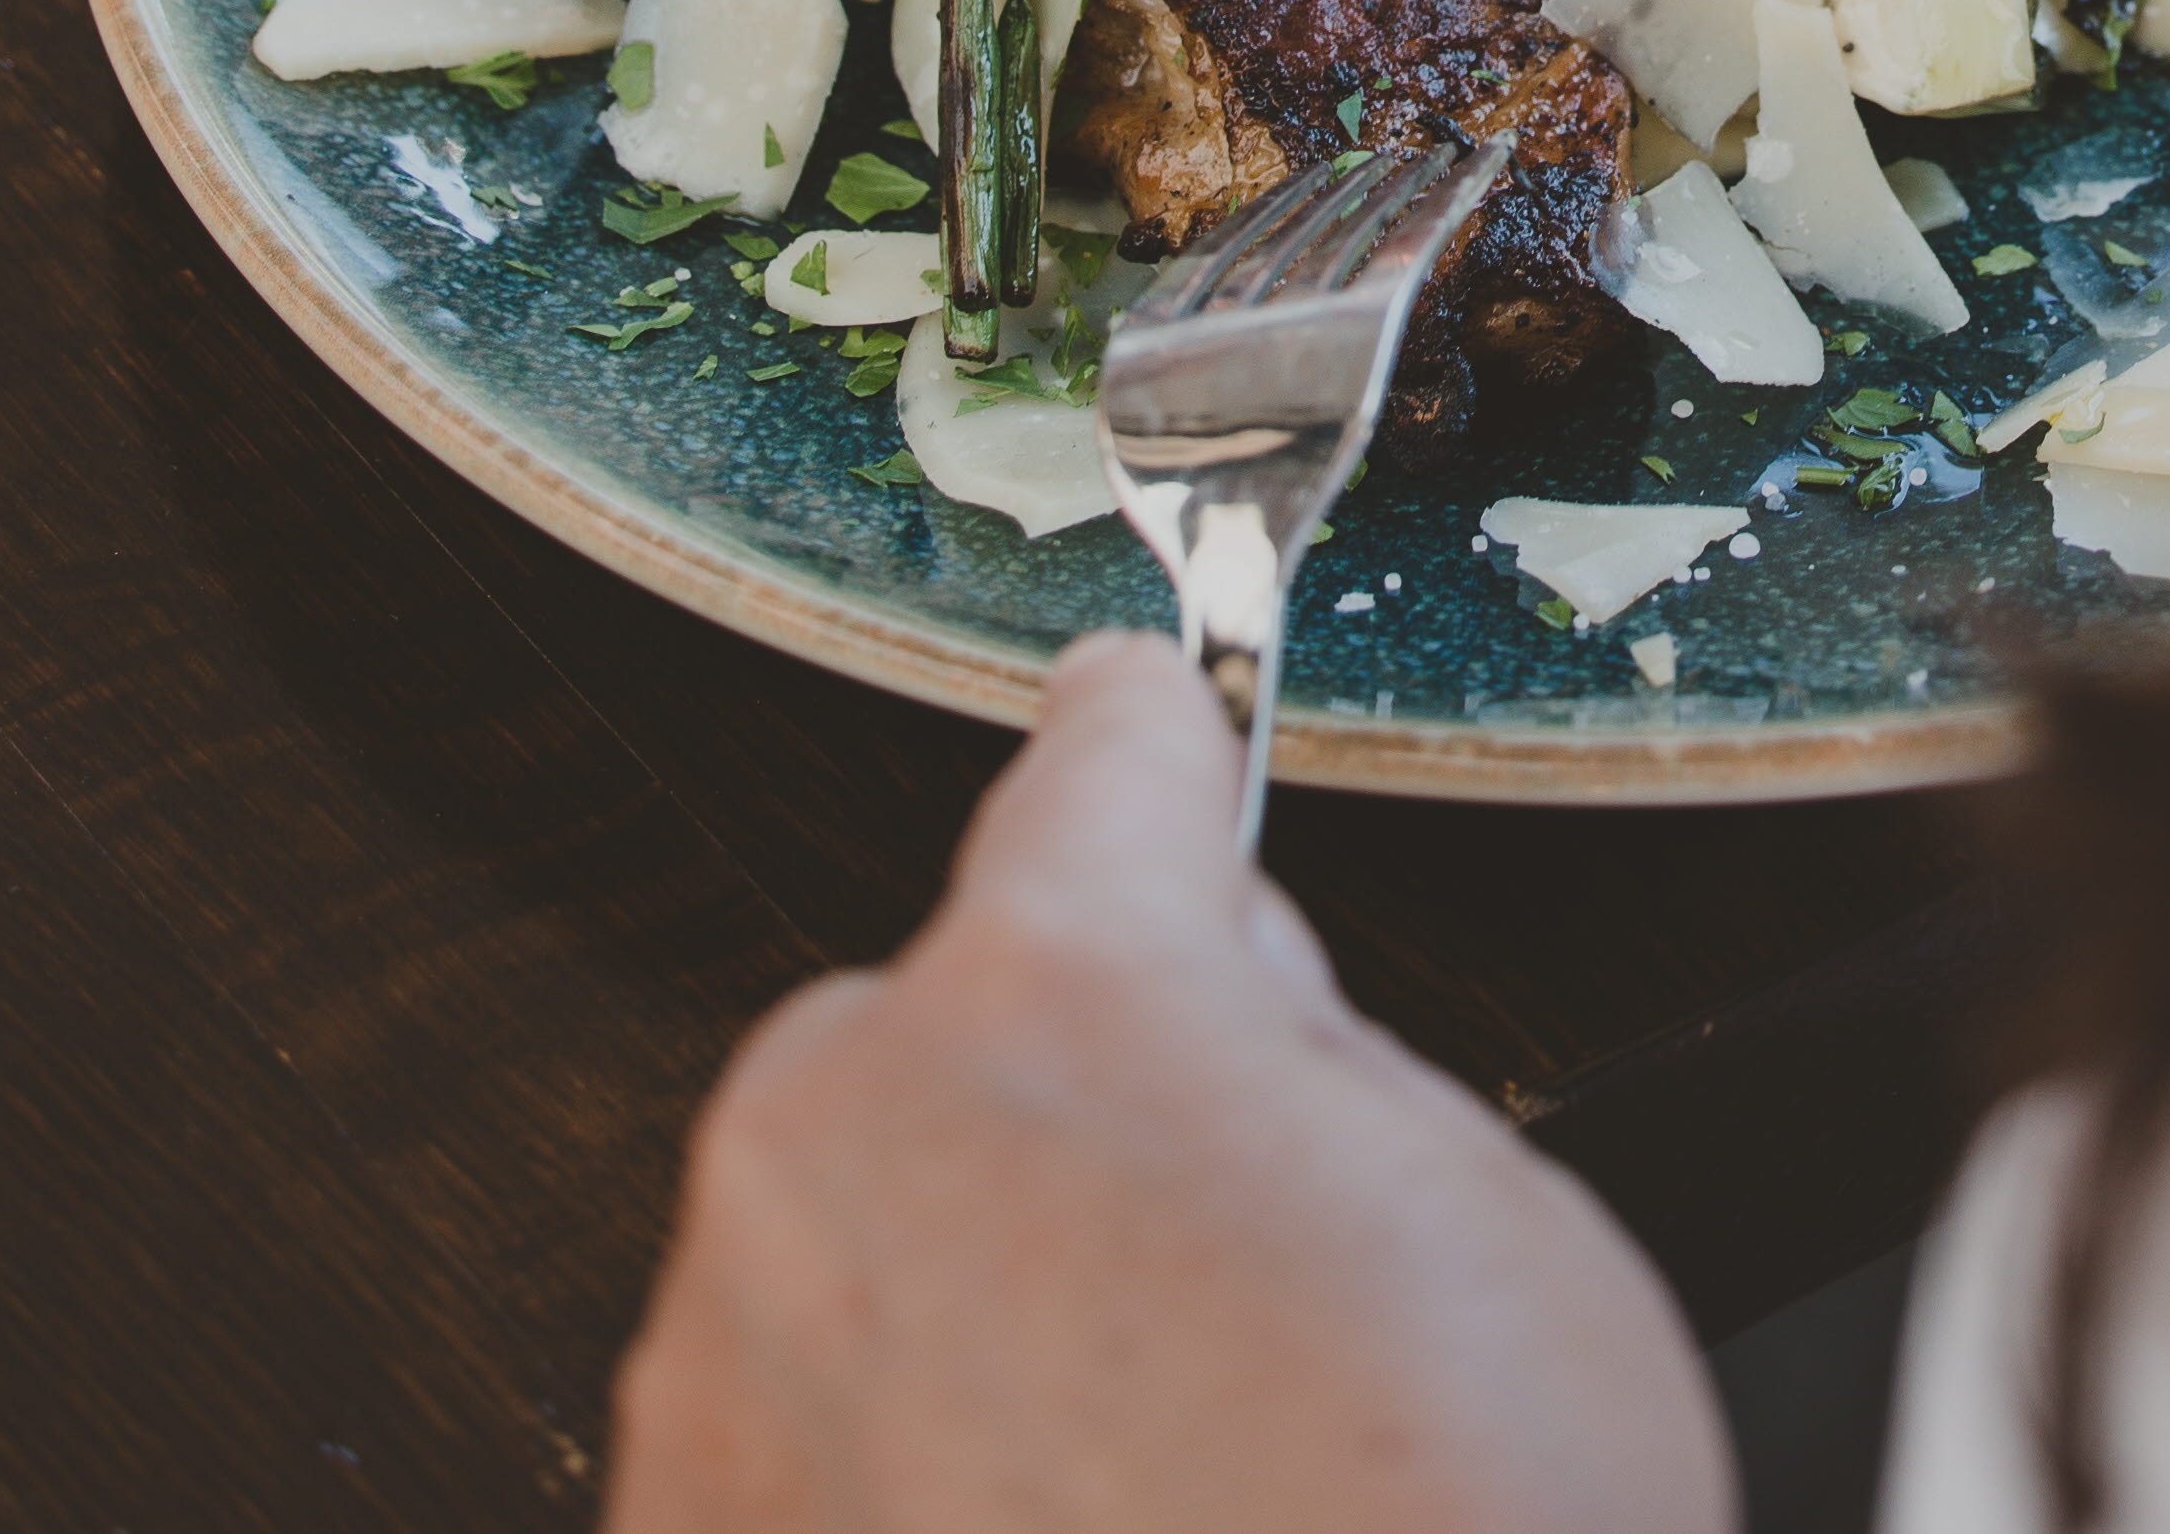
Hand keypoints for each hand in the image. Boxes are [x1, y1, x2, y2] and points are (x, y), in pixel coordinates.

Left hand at [606, 633, 1736, 1533]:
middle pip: (954, 1015)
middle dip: (1070, 1089)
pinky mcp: (680, 1525)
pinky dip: (895, 1465)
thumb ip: (1300, 1048)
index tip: (1144, 716)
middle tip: (1237, 1262)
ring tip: (1161, 1465)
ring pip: (859, 1227)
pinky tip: (1062, 1533)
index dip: (1158, 742)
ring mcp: (730, 1360)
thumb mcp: (1489, 1210)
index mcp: (1066, 994)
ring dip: (971, 1290)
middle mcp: (845, 1136)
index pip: (1100, 758)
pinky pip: (792, 1419)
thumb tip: (1215, 1001)